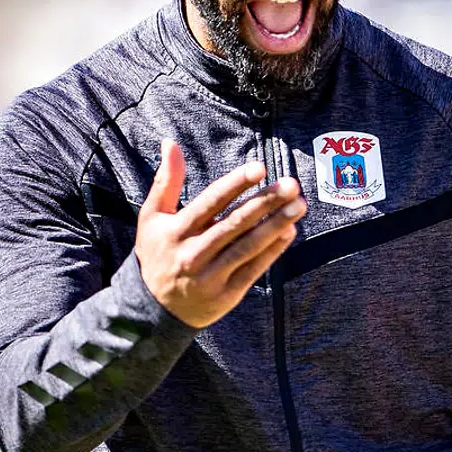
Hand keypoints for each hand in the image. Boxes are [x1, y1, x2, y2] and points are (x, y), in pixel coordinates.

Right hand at [135, 140, 305, 327]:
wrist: (154, 310)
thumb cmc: (157, 253)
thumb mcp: (151, 217)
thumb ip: (165, 181)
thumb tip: (170, 141)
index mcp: (176, 231)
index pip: (210, 203)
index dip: (236, 185)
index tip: (259, 167)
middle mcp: (193, 253)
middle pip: (234, 224)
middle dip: (265, 202)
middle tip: (291, 183)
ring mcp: (211, 276)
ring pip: (248, 246)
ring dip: (276, 224)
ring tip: (299, 204)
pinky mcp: (227, 294)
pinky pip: (254, 269)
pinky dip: (273, 250)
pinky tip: (290, 231)